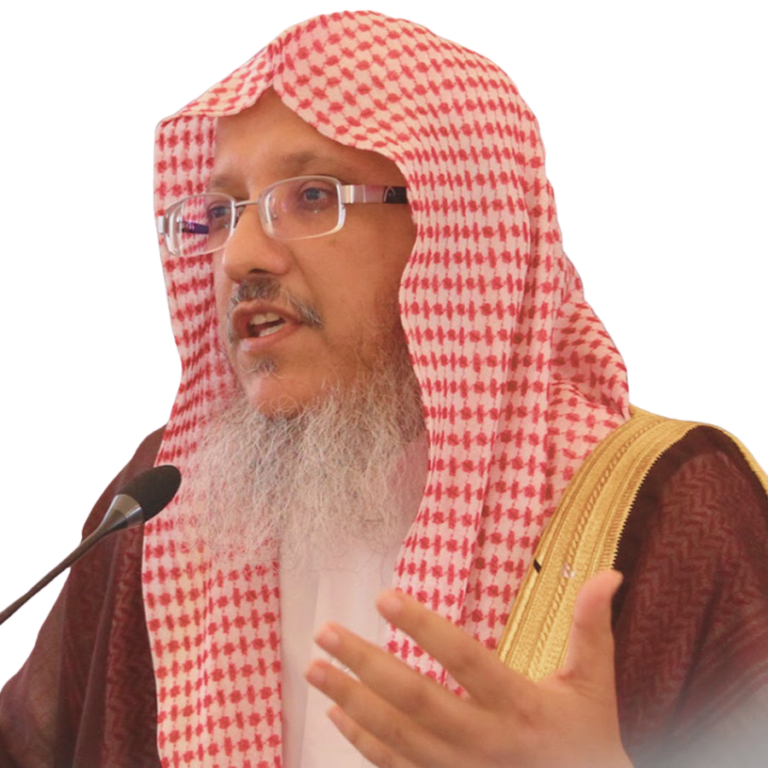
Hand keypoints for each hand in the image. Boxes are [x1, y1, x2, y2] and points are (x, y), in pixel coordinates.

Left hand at [305, 570, 632, 766]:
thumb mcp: (594, 685)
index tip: (385, 598)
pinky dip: (362, 741)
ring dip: (351, 699)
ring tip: (314, 668)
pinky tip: (335, 712)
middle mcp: (485, 741)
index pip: (464, 659)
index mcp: (520, 706)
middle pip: (416, 701)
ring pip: (396, 736)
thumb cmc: (588, 741)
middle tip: (325, 633)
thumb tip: (609, 574)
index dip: (424, 629)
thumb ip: (591, 628)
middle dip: (366, 665)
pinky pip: (397, 767)